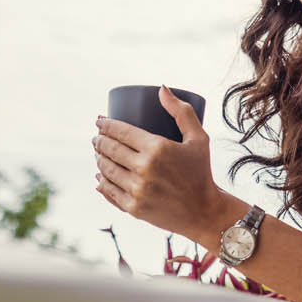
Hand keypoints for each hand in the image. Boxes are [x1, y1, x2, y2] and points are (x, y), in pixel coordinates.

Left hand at [92, 85, 223, 239]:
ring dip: (98, 158)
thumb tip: (161, 89)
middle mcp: (144, 169)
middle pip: (110, 149)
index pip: (120, 131)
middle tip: (97, 137)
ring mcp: (136, 190)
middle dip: (99, 140)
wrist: (204, 212)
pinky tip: (100, 176)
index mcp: (157, 148)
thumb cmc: (201, 172)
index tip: (100, 121)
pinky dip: (102, 181)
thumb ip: (182, 112)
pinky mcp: (133, 208)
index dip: (105, 124)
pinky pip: (109, 191)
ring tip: (98, 153)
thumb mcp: (199, 139)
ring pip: (106, 169)